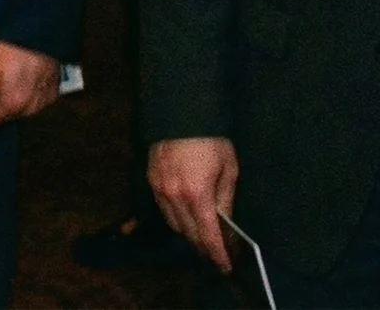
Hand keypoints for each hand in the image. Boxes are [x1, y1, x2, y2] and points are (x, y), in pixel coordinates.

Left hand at [0, 40, 61, 124]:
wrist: (41, 34)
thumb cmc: (12, 50)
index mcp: (13, 104)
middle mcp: (31, 107)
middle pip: (11, 116)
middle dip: (3, 105)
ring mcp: (45, 101)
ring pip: (27, 111)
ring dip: (18, 103)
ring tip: (13, 82)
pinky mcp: (54, 92)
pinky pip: (40, 102)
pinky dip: (32, 97)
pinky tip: (27, 83)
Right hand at [149, 137, 238, 272]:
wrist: (181, 113)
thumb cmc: (211, 140)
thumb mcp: (228, 168)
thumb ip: (226, 198)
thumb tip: (226, 222)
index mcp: (197, 194)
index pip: (207, 234)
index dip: (217, 253)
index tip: (224, 266)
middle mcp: (174, 196)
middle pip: (188, 233)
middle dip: (203, 246)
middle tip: (217, 253)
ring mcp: (159, 189)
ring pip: (173, 224)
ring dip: (189, 234)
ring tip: (203, 236)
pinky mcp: (151, 181)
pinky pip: (163, 210)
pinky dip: (176, 219)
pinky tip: (187, 218)